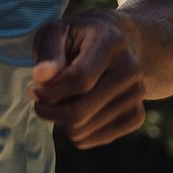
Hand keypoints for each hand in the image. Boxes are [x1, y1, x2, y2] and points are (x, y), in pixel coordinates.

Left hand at [30, 10, 148, 148]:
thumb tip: (41, 76)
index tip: (34, 89)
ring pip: (83, 130)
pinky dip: (74, 131)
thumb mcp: (55, 33)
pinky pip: (92, 140)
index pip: (78, 80)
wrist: (113, 47)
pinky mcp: (137, 117)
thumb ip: (47, 52)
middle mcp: (131, 69)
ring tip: (58, 102)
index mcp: (111, 42)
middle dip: (50, 111)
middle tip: (39, 101)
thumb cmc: (76, 39)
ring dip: (59, 121)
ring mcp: (138, 96)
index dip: (49, 91)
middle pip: (79, 112)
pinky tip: (74, 110)